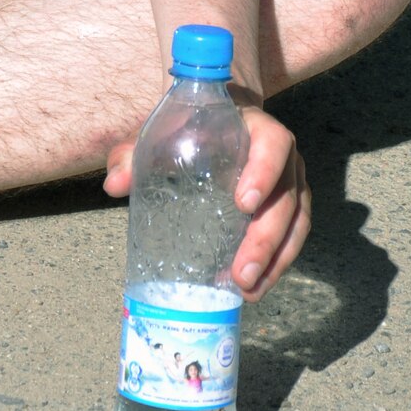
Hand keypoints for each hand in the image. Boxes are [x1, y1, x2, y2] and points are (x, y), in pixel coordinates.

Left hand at [102, 106, 309, 301]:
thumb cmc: (189, 127)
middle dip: (265, 238)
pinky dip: (278, 263)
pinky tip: (254, 287)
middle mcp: (285, 155)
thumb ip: (134, 154)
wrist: (221, 120)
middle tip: (240, 272)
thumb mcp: (161, 133)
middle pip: (287, 196)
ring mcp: (292, 182)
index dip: (264, 172)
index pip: (273, 144)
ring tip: (248, 290)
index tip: (242, 204)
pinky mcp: (292, 206)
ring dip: (276, 259)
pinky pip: (295, 236)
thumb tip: (113, 185)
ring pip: (297, 222)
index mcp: (256, 127)